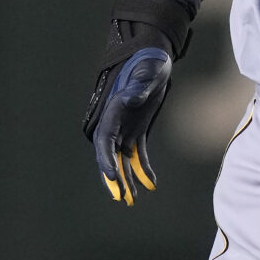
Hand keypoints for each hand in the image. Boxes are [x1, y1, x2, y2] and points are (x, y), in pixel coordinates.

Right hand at [85, 46, 172, 205]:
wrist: (155, 59)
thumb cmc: (150, 64)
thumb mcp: (147, 72)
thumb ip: (139, 87)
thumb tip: (132, 99)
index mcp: (112, 111)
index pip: (104, 141)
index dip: (106, 160)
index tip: (112, 176)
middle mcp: (114, 123)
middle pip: (109, 155)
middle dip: (113, 177)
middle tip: (121, 198)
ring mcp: (124, 128)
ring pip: (121, 159)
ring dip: (126, 178)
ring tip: (132, 200)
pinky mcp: (136, 130)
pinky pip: (137, 154)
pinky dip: (143, 169)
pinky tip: (151, 184)